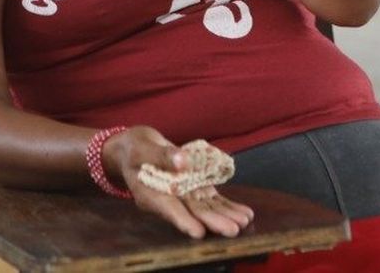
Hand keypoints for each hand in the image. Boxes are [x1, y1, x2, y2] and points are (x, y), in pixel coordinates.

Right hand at [104, 127, 254, 239]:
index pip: (167, 208)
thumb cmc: (135, 148)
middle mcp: (168, 199)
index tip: (198, 231)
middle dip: (212, 221)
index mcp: (149, 193)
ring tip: (244, 222)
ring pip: (205, 208)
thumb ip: (161, 155)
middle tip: (232, 230)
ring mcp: (182, 196)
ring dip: (224, 215)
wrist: (136, 148)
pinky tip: (243, 213)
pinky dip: (227, 206)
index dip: (183, 220)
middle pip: (191, 211)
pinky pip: (211, 200)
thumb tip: (183, 161)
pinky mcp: (193, 189)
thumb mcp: (142, 147)